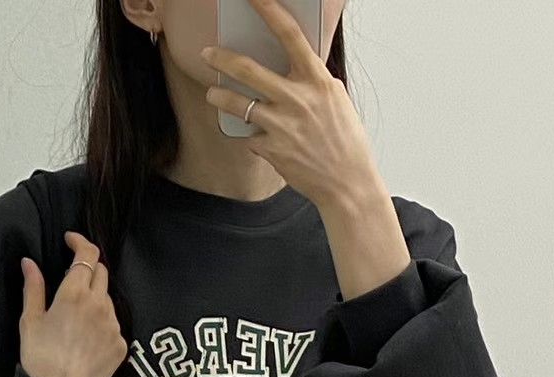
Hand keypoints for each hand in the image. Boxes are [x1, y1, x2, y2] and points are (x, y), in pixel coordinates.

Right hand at [18, 232, 128, 376]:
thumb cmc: (39, 359)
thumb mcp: (30, 320)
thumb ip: (33, 287)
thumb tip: (29, 263)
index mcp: (75, 294)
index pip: (88, 254)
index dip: (81, 242)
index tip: (71, 240)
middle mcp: (100, 305)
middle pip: (101, 273)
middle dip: (88, 269)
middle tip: (72, 279)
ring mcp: (114, 326)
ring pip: (108, 299)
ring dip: (95, 298)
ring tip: (77, 317)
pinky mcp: (122, 345)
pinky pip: (114, 324)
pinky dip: (102, 323)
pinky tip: (87, 338)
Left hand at [200, 0, 382, 214]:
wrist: (347, 183)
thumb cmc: (344, 140)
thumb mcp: (334, 99)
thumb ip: (312, 80)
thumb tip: (291, 65)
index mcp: (317, 80)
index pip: (289, 34)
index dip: (268, 10)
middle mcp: (297, 99)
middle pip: (249, 70)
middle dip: (222, 59)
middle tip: (207, 53)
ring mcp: (282, 125)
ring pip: (239, 104)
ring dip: (220, 98)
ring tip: (212, 94)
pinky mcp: (271, 149)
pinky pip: (251, 136)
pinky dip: (253, 136)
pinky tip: (262, 140)